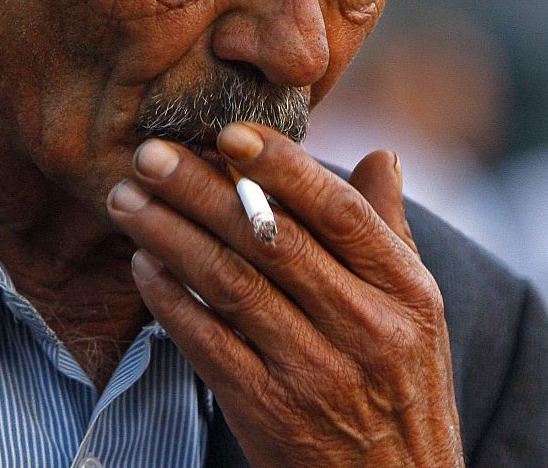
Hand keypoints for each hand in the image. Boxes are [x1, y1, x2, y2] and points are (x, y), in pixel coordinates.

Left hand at [106, 122, 463, 467]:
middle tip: (149, 154)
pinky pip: (208, 345)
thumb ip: (390, 234)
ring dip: (170, 237)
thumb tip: (383, 155)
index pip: (341, 213)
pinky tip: (143, 267)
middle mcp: (366, 330)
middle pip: (273, 240)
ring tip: (127, 201)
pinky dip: (171, 301)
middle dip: (202, 190)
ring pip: (232, 285)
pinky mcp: (270, 414)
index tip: (230, 133)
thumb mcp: (419, 315)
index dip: (284, 167)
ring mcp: (316, 374)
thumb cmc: (404, 394)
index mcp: (407, 293)